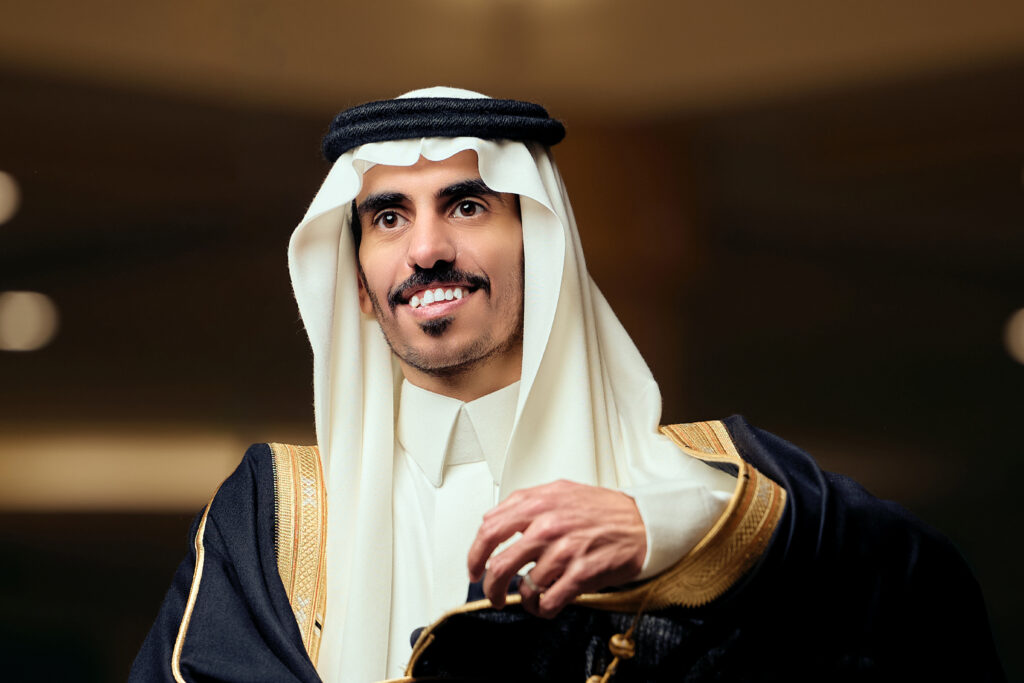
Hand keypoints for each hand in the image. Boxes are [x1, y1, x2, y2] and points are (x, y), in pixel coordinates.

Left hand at [466, 479, 645, 617]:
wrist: (642, 522)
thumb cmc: (603, 509)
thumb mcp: (559, 491)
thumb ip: (525, 503)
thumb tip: (493, 520)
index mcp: (537, 504)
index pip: (489, 530)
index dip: (475, 554)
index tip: (475, 567)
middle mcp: (547, 526)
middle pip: (499, 565)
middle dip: (491, 586)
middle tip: (494, 593)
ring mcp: (563, 551)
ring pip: (525, 587)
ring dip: (523, 598)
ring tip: (530, 597)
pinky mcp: (580, 574)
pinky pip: (548, 601)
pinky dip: (542, 608)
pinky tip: (546, 604)